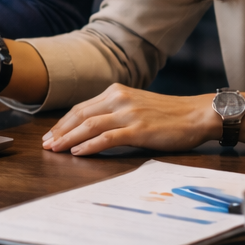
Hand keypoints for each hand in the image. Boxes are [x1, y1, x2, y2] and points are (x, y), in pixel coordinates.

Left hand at [43, 85, 218, 155]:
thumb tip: (92, 127)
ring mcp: (129, 113)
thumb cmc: (170, 114)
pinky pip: (107, 138)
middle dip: (60, 131)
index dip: (63, 122)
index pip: (82, 108)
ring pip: (89, 126)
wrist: (198, 114)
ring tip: (55, 150)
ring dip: (68, 138)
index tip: (50, 134)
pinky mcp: (138, 129)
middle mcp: (119, 99)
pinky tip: (78, 153)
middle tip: (46, 144)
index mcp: (117, 92)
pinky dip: (89, 146)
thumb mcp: (138, 105)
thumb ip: (116, 111)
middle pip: (80, 115)